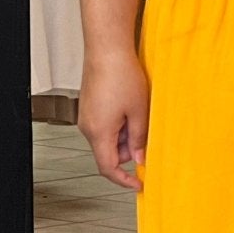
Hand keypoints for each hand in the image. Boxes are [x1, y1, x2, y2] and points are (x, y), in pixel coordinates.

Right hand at [78, 48, 149, 191]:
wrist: (107, 49)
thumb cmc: (121, 74)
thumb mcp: (139, 112)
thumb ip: (139, 139)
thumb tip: (140, 157)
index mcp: (99, 132)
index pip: (108, 168)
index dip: (124, 179)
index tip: (138, 183)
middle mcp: (88, 126)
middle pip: (109, 153)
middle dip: (129, 150)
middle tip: (146, 134)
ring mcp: (87, 116)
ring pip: (108, 138)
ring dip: (125, 134)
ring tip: (138, 113)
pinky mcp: (89, 106)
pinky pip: (104, 125)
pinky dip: (119, 124)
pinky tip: (129, 106)